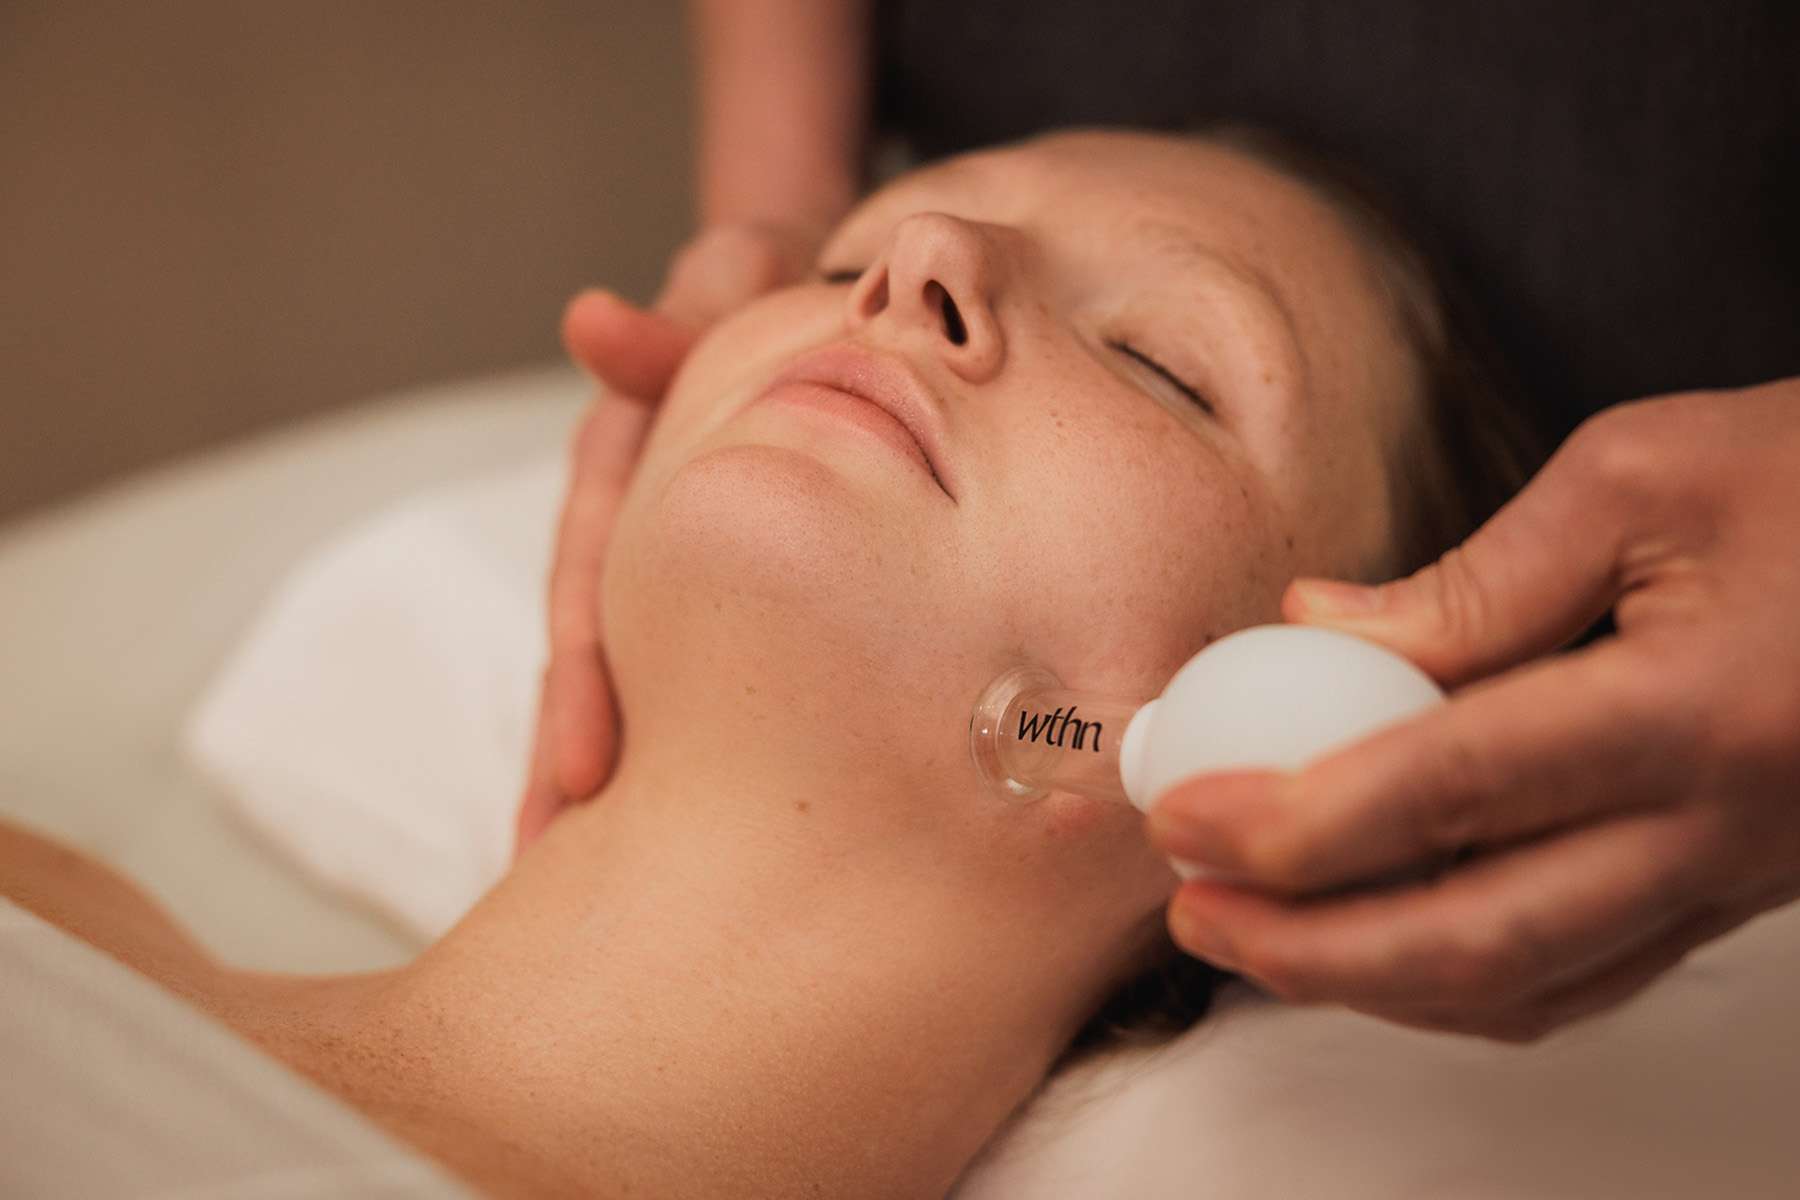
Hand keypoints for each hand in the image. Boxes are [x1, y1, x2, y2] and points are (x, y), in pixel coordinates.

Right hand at [515, 222, 826, 857]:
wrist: (801, 291)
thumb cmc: (766, 290)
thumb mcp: (734, 285)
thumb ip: (684, 317)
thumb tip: (593, 325)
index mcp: (627, 459)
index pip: (594, 575)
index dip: (591, 673)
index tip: (583, 773)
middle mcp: (629, 517)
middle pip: (590, 647)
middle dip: (570, 754)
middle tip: (560, 868)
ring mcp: (661, 551)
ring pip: (628, 665)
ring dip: (592, 764)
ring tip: (579, 874)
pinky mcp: (701, 576)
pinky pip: (677, 663)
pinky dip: (661, 737)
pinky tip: (650, 823)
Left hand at [1147, 379, 1799, 1041]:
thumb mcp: (1639, 476)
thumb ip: (1467, 577)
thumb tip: (1313, 631)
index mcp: (1692, 710)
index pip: (1446, 793)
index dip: (1290, 822)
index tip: (1181, 817)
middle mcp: (1719, 828)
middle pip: (1476, 940)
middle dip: (1307, 948)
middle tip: (1193, 914)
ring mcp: (1733, 881)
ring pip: (1527, 985)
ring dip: (1368, 981)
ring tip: (1251, 934)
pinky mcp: (1733, 893)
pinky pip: (1582, 974)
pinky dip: (1460, 977)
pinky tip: (1374, 939)